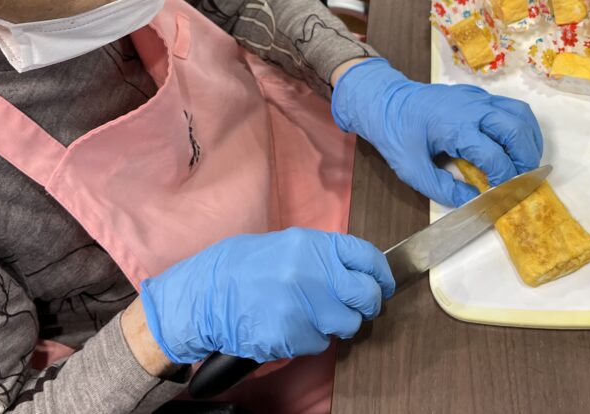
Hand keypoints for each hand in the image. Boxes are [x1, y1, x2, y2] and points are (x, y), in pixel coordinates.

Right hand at [139, 228, 394, 363]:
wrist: (206, 293)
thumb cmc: (244, 267)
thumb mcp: (287, 245)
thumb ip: (324, 256)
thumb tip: (358, 271)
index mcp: (312, 246)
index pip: (366, 257)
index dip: (381, 274)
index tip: (383, 284)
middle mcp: (313, 274)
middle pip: (365, 296)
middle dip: (366, 305)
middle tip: (356, 307)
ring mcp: (303, 307)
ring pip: (347, 325)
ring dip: (336, 325)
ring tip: (312, 316)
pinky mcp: (291, 335)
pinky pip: (319, 343)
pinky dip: (310, 339)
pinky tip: (290, 326)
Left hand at [331, 58, 542, 207]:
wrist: (383, 101)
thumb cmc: (395, 133)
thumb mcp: (411, 169)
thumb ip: (442, 189)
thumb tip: (473, 201)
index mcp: (455, 126)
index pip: (494, 155)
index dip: (505, 178)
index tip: (504, 195)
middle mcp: (472, 107)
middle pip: (515, 130)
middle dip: (525, 159)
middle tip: (521, 181)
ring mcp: (477, 97)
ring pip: (520, 113)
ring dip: (529, 140)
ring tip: (524, 164)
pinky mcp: (478, 94)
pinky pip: (511, 107)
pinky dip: (521, 127)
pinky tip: (515, 146)